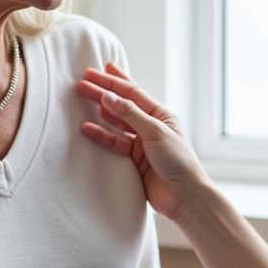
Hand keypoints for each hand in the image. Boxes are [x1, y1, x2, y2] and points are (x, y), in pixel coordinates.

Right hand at [77, 64, 211, 221]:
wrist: (184, 196)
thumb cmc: (178, 161)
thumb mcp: (155, 132)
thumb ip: (130, 114)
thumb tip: (108, 96)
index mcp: (162, 115)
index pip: (134, 93)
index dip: (115, 81)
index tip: (97, 70)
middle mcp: (151, 126)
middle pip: (123, 105)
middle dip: (103, 92)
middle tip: (83, 82)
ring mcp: (142, 143)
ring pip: (117, 122)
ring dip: (100, 111)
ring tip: (83, 98)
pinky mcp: (135, 160)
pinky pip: (114, 143)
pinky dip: (101, 135)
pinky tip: (87, 127)